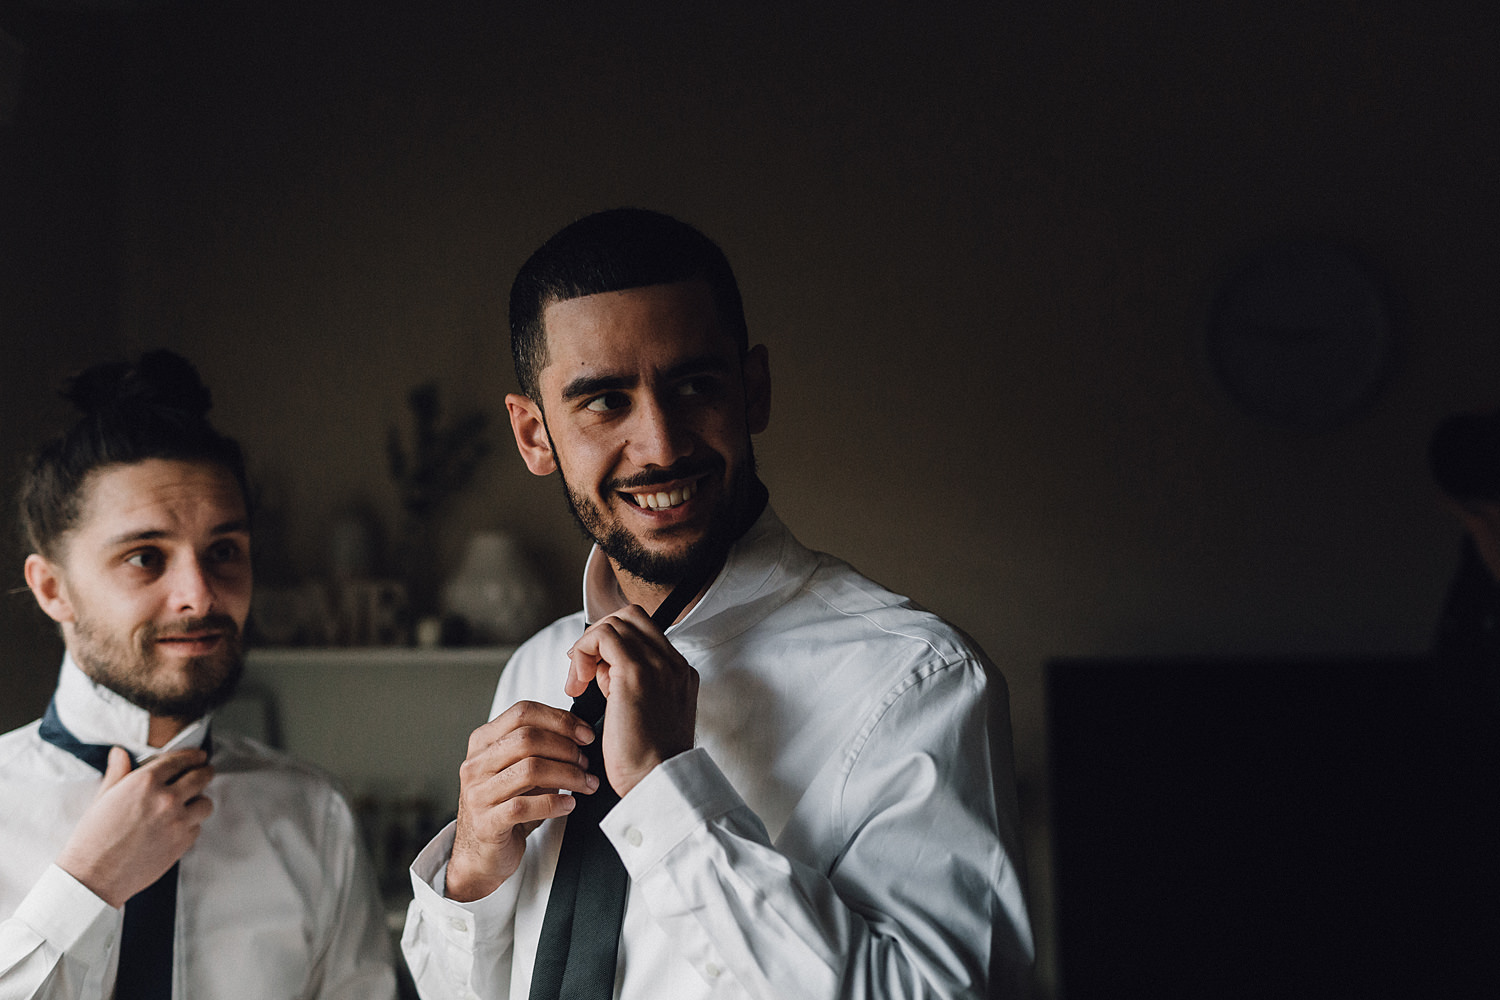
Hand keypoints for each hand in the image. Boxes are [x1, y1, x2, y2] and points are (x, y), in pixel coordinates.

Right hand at [55, 747, 213, 908]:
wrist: (93, 876)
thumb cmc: (93, 837)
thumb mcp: (103, 798)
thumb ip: (118, 772)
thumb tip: (120, 753)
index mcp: (145, 782)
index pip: (180, 760)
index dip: (192, 756)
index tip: (199, 757)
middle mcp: (166, 798)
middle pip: (201, 777)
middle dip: (204, 772)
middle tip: (204, 772)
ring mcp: (177, 821)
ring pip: (205, 803)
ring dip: (199, 801)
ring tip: (191, 802)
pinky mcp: (182, 843)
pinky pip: (197, 827)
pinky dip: (191, 825)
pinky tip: (178, 826)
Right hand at [446, 701, 598, 901]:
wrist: (480, 854)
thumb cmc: (506, 806)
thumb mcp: (518, 769)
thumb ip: (539, 748)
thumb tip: (581, 733)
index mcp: (483, 742)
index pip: (523, 712)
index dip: (560, 719)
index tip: (586, 733)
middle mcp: (476, 764)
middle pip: (528, 738)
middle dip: (566, 748)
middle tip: (587, 762)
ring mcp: (478, 793)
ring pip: (530, 769)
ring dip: (567, 775)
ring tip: (585, 783)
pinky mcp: (486, 823)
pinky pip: (524, 806)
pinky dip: (554, 803)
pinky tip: (569, 804)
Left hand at [566, 605, 698, 797]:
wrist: (658, 782)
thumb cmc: (647, 763)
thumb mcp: (643, 716)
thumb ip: (628, 687)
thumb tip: (602, 672)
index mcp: (679, 673)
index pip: (643, 632)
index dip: (613, 645)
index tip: (595, 673)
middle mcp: (673, 663)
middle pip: (630, 618)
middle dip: (598, 639)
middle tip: (581, 672)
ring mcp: (658, 665)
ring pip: (615, 623)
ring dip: (587, 648)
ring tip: (578, 682)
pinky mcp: (636, 673)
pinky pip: (602, 636)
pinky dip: (583, 653)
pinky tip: (578, 684)